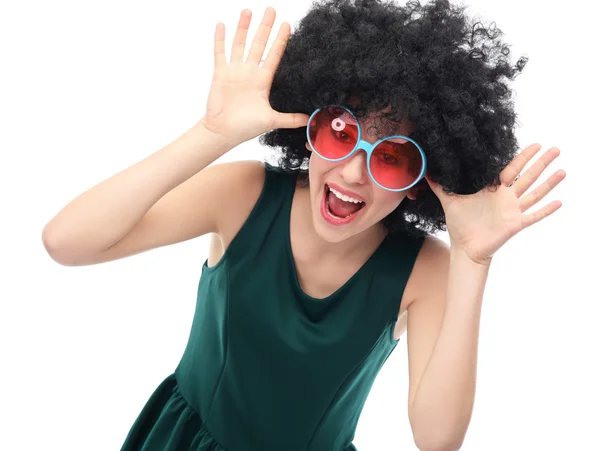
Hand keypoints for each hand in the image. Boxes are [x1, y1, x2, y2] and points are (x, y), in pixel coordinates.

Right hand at [200, 8, 309, 146]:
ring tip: (249, 11)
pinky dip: (220, 39)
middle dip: (265, 27)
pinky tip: (222, 25)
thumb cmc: (245, 128)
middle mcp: (250, 73)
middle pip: (259, 44)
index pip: (274, 55)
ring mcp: (235, 72)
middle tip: (271, 10)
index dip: (281, 40)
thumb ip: (290, 119)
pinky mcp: (220, 74)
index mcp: (263, 81)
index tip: (287, 25)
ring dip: (244, 28)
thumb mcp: (272, 121)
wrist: (223, 132)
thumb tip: (309, 120)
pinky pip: (220, 53)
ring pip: (240, 44)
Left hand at [425, 143, 565, 264]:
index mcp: (493, 189)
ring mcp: (512, 210)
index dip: (522, 157)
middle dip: (541, 163)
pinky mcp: (515, 224)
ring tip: (562, 171)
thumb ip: (439, 186)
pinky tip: (559, 202)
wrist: (465, 247)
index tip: (534, 145)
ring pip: (534, 193)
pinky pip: (533, 216)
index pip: (511, 169)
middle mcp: (506, 197)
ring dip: (549, 183)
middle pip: (527, 176)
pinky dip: (546, 210)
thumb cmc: (460, 224)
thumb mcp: (449, 201)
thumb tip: (425, 171)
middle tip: (555, 148)